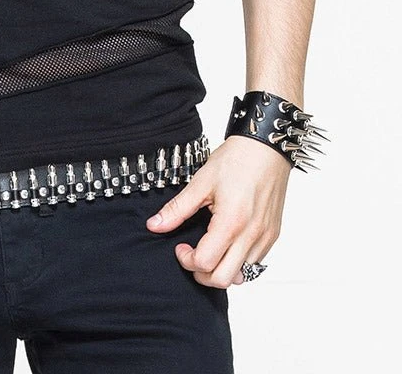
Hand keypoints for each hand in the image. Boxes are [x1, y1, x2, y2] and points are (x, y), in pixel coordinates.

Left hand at [144, 135, 291, 286]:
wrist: (266, 147)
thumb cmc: (237, 160)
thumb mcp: (201, 182)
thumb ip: (177, 209)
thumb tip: (154, 225)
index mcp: (231, 223)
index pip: (205, 264)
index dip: (186, 260)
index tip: (181, 246)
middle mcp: (251, 236)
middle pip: (223, 279)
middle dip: (202, 274)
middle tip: (192, 255)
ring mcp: (264, 238)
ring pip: (242, 275)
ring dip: (222, 269)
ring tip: (211, 248)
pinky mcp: (272, 235)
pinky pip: (255, 263)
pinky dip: (238, 262)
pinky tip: (227, 243)